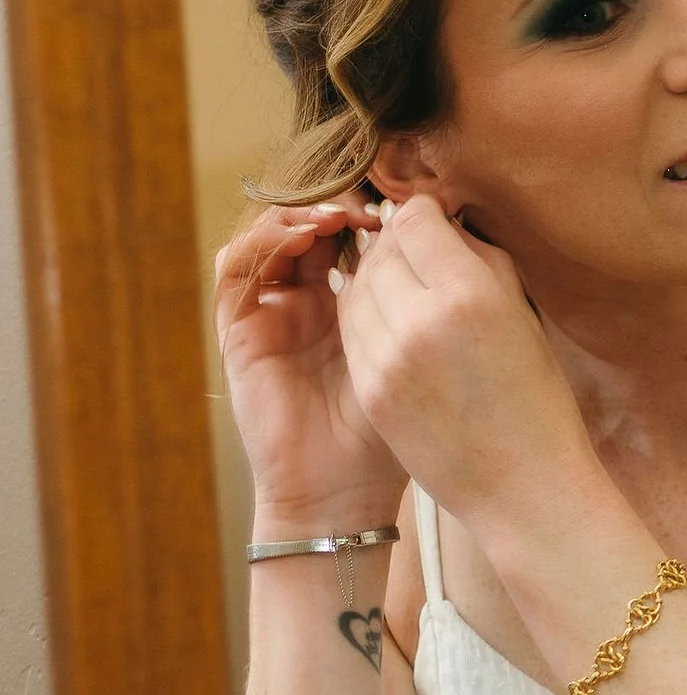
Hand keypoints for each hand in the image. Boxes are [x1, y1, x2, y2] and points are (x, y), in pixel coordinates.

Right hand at [216, 198, 406, 529]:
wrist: (344, 492)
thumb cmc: (389, 430)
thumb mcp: (412, 354)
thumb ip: (418, 299)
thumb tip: (443, 230)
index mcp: (346, 303)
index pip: (345, 231)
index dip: (367, 209)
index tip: (402, 206)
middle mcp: (303, 302)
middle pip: (305, 224)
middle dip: (333, 202)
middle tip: (366, 204)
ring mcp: (268, 314)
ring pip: (268, 235)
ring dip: (298, 214)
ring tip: (335, 217)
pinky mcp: (238, 331)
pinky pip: (235, 269)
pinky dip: (263, 242)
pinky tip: (300, 240)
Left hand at [332, 197, 598, 535]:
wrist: (523, 485)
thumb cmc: (536, 399)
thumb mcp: (521, 315)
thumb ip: (478, 260)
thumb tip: (442, 224)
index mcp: (471, 294)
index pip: (416, 221)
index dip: (423, 214)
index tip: (434, 221)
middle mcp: (422, 320)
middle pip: (381, 251)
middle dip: (395, 244)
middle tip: (413, 250)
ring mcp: (388, 358)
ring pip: (356, 287)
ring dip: (373, 278)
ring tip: (401, 286)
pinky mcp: (370, 390)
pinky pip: (352, 330)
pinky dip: (365, 316)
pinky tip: (390, 321)